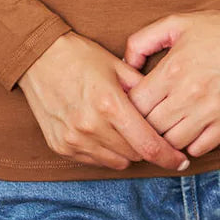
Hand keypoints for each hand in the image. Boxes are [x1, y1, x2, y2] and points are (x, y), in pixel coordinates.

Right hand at [17, 31, 190, 172]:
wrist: (38, 58)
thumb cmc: (80, 57)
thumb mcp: (118, 66)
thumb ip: (144, 90)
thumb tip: (167, 110)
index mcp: (110, 104)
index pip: (148, 145)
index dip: (169, 157)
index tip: (182, 161)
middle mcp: (91, 126)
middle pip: (134, 155)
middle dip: (147, 147)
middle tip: (148, 132)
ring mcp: (74, 139)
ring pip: (116, 161)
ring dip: (127, 151)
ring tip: (123, 129)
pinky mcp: (61, 146)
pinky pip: (94, 160)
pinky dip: (105, 151)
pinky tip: (103, 131)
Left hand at [122, 11, 219, 160]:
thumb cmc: (217, 29)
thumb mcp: (175, 23)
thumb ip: (142, 41)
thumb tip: (125, 64)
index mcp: (171, 70)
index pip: (135, 105)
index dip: (127, 108)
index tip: (131, 105)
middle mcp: (188, 94)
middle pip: (150, 128)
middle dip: (142, 126)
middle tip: (143, 121)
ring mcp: (210, 111)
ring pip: (172, 143)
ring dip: (164, 139)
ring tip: (164, 128)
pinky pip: (199, 149)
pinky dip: (189, 145)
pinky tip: (187, 132)